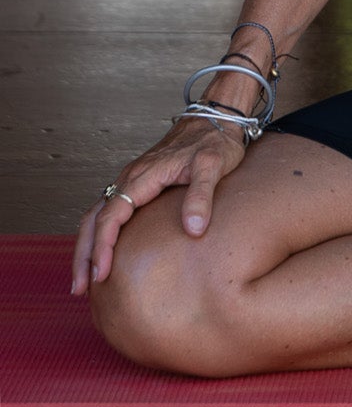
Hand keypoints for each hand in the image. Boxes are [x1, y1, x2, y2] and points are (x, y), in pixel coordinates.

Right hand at [71, 115, 246, 295]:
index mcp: (143, 175)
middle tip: (80, 288)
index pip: (113, 215)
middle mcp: (130, 177)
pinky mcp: (138, 184)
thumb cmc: (215, 141)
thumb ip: (201, 196)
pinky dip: (98, 234)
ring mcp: (131, 181)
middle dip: (83, 254)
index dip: (104, 246)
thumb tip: (194, 230)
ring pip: (96, 216)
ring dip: (86, 247)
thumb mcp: (214, 166)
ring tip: (84, 280)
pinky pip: (109, 211)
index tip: (102, 274)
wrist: (215, 118)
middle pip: (94, 219)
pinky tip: (102, 254)